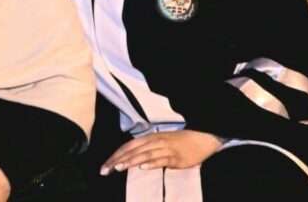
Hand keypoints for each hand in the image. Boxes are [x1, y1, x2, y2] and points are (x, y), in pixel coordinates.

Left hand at [100, 129, 221, 173]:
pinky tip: (142, 168)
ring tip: (118, 168)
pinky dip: (151, 163)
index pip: (128, 146)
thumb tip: (131, 158)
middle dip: (117, 160)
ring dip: (130, 161)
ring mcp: (165, 149)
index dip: (116, 155)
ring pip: (145, 155)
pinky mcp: (176, 157)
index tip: (105, 166)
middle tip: (105, 170)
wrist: (202, 139)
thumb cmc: (179, 141)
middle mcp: (155, 141)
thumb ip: (146, 149)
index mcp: (149, 137)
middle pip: (133, 150)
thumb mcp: (160, 142)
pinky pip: (162, 160)